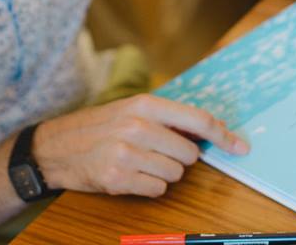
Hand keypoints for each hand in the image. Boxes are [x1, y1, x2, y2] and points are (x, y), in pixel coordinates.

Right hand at [32, 93, 248, 197]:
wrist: (54, 147)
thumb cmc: (97, 127)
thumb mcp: (130, 109)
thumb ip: (168, 117)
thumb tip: (212, 128)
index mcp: (143, 105)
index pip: (197, 120)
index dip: (224, 135)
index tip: (240, 146)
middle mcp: (136, 127)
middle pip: (189, 154)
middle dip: (180, 158)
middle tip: (156, 151)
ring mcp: (127, 154)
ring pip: (175, 175)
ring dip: (163, 173)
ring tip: (138, 162)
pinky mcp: (118, 179)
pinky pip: (157, 190)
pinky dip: (149, 186)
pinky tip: (130, 175)